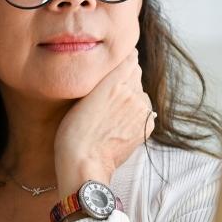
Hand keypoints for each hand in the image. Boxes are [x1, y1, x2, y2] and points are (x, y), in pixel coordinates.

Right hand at [54, 51, 154, 197]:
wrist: (85, 163)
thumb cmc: (74, 131)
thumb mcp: (82, 95)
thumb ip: (105, 75)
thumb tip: (125, 58)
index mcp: (114, 81)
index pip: (129, 57)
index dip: (119, 61)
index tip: (109, 69)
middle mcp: (133, 92)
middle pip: (135, 75)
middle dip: (124, 80)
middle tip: (104, 97)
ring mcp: (142, 110)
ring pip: (140, 93)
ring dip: (130, 97)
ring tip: (109, 113)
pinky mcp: (147, 125)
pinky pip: (144, 110)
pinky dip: (135, 113)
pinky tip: (118, 123)